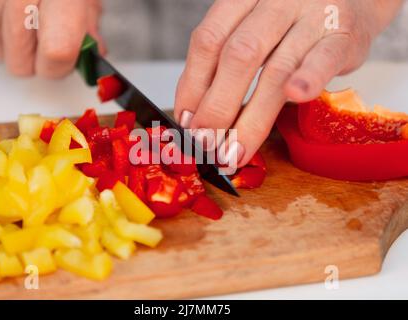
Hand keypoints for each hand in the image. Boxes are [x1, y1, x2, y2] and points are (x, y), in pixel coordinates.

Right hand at [0, 0, 105, 77]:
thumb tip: (90, 56)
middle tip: (41, 42)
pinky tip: (1, 8)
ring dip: (9, 45)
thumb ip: (87, 25)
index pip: (57, 52)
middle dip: (33, 61)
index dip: (59, 67)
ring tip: (21, 18)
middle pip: (19, 60)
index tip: (61, 63)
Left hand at [175, 0, 402, 166]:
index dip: (193, 83)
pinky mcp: (345, 32)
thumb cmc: (294, 22)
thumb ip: (224, 59)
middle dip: (217, 106)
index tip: (185, 120)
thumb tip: (194, 112)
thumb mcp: (254, 28)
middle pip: (238, 55)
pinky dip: (308, 79)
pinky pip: (324, 58)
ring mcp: (312, 14)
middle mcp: (275, 0)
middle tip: (206, 143)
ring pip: (276, 68)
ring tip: (235, 151)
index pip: (208, 40)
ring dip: (252, 117)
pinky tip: (295, 97)